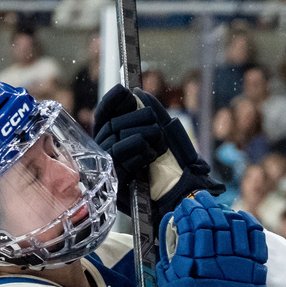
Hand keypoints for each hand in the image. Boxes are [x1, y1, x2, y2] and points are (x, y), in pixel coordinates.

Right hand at [93, 85, 223, 215]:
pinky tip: (151, 155)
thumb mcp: (164, 133)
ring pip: (116, 136)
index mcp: (116, 138)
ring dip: (143, 135)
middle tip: (156, 127)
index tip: (124, 91)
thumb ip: (151, 112)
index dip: (112, 102)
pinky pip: (119, 153)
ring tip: (159, 145)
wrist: (181, 195)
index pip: (104, 114)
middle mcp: (107, 151)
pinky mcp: (113, 179)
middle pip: (112, 123)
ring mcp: (108, 166)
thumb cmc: (173, 165)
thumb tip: (136, 92)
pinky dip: (139, 149)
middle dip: (138, 119)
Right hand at [158, 191, 266, 286]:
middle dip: (203, 207)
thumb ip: (172, 256)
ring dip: (224, 213)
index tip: (183, 208)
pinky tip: (239, 217)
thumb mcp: (169, 285)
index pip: (192, 227)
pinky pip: (255, 241)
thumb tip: (175, 230)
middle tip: (198, 200)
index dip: (187, 213)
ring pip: (234, 228)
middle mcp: (217, 264)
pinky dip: (248, 225)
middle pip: (213, 223)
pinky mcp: (255, 273)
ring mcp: (239, 267)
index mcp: (192, 266)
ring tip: (216, 208)